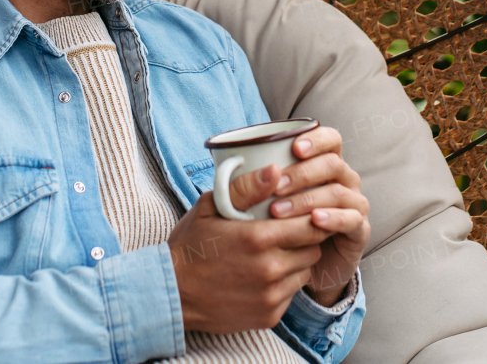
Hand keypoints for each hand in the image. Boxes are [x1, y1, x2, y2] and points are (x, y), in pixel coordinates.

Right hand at [167, 165, 333, 333]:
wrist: (172, 293)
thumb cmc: (191, 245)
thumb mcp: (211, 207)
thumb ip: (246, 187)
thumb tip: (276, 170)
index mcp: (258, 239)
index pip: (312, 225)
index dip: (311, 215)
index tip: (302, 211)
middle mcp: (270, 270)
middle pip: (313, 248)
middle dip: (305, 237)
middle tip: (287, 230)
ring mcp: (271, 296)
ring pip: (305, 271)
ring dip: (296, 260)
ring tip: (274, 252)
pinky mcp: (269, 315)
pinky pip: (292, 293)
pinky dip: (284, 283)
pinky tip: (264, 275)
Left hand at [268, 126, 369, 306]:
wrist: (296, 268)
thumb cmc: (277, 226)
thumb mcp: (260, 202)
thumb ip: (253, 183)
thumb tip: (252, 164)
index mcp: (324, 164)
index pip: (330, 139)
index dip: (316, 140)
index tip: (294, 147)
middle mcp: (344, 179)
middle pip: (332, 164)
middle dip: (303, 173)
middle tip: (275, 186)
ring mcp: (354, 203)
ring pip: (338, 191)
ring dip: (308, 198)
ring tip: (280, 211)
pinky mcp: (358, 229)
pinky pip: (351, 218)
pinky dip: (333, 218)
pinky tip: (314, 221)